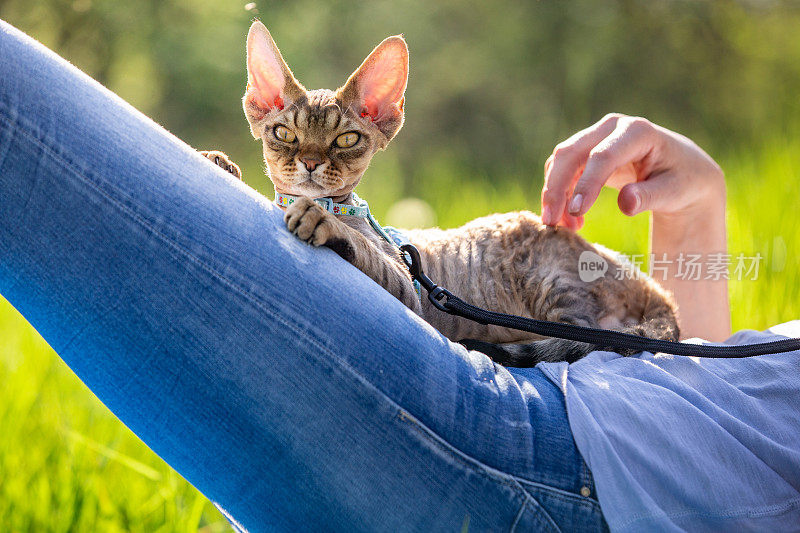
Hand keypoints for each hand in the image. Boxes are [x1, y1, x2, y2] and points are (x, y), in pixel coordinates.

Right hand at [540, 114, 730, 340]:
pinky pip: (562, 169)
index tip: (576, 212)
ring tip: (565, 227)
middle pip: (571, 153)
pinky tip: (570, 220)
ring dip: (555, 194)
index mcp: (638, 132)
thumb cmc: (682, 181)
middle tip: (551, 223)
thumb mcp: (675, 191)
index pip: (602, 156)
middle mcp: (612, 127)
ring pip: (561, 160)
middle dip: (556, 188)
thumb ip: (651, 196)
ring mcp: (596, 135)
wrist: (681, 170)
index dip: (586, 184)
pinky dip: (560, 194)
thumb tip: (626, 204)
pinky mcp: (586, 149)